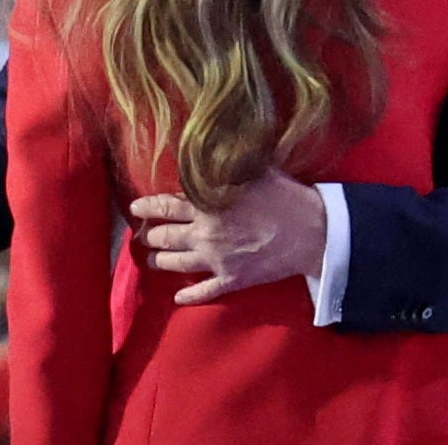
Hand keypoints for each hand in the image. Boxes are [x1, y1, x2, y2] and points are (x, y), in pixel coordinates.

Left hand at [128, 168, 327, 304]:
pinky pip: (204, 292)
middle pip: (166, 237)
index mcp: (207, 205)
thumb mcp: (252, 170)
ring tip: (153, 260)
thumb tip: (208, 150)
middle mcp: (206, 234)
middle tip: (144, 236)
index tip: (135, 208)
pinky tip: (178, 297)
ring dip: (161, 262)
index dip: (147, 207)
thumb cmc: (283, 196)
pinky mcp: (232, 280)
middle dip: (151, 236)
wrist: (312, 232)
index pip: (166, 206)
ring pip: (177, 264)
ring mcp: (217, 260)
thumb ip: (225, 164)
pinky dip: (189, 296)